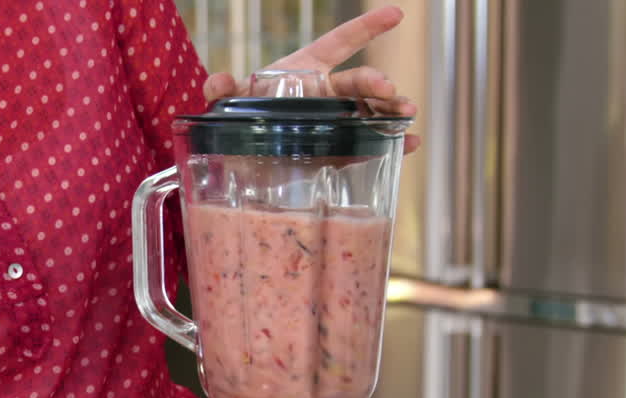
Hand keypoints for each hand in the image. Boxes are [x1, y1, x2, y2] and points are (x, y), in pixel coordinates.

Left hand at [203, 5, 420, 153]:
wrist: (244, 156)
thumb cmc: (245, 117)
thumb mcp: (233, 101)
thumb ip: (224, 89)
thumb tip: (218, 83)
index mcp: (307, 71)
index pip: (340, 43)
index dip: (366, 27)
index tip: (395, 14)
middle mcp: (328, 94)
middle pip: (359, 82)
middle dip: (377, 82)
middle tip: (388, 89)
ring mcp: (337, 123)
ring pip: (371, 111)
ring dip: (391, 110)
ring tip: (404, 115)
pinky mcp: (340, 151)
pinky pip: (370, 145)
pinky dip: (392, 145)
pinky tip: (408, 145)